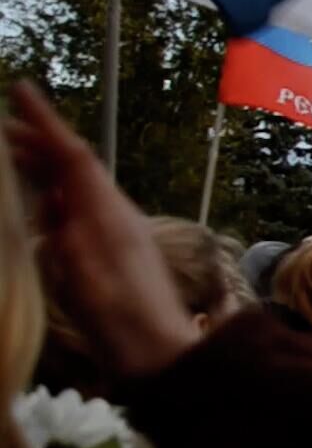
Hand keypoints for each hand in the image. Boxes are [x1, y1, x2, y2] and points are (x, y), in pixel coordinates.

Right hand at [4, 82, 198, 376]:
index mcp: (108, 215)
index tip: (21, 89)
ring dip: (46, 169)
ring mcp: (119, 235)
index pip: (74, 156)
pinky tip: (43, 205)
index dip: (46, 122)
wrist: (160, 358)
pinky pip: (81, 213)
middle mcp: (117, 217)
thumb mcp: (80, 277)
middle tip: (3, 126)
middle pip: (76, 168)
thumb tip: (51, 204)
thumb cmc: (121, 323)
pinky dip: (56, 198)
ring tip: (14, 157)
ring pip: (78, 188)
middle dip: (40, 144)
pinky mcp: (116, 256)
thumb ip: (62, 236)